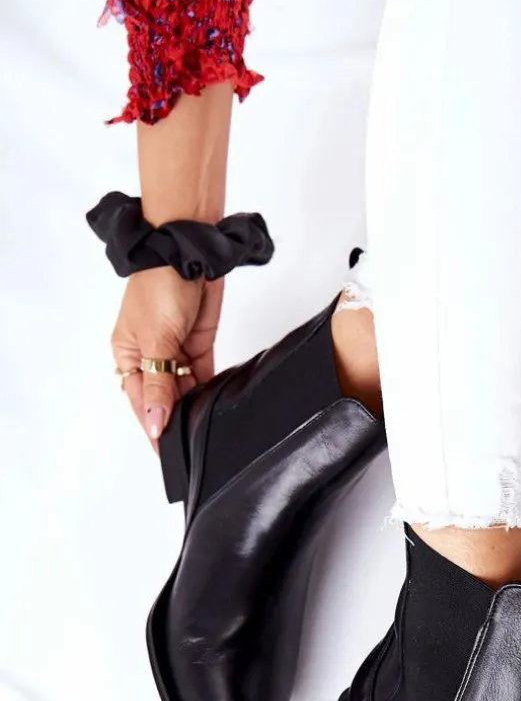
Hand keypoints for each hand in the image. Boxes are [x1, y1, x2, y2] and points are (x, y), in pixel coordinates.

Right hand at [111, 266, 223, 445]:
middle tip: (190, 444)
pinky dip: (207, 388)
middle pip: (163, 397)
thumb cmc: (160, 286)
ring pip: (184, 388)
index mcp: (127, 355)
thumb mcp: (156, 341)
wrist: (189, 250)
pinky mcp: (198, 344)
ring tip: (204, 427)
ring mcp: (174, 350)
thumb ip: (158, 385)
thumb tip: (154, 422)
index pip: (141, 401)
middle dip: (175, 417)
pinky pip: (201, 375)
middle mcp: (149, 356)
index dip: (153, 425)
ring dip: (193, 404)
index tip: (165, 450)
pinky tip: (213, 404)